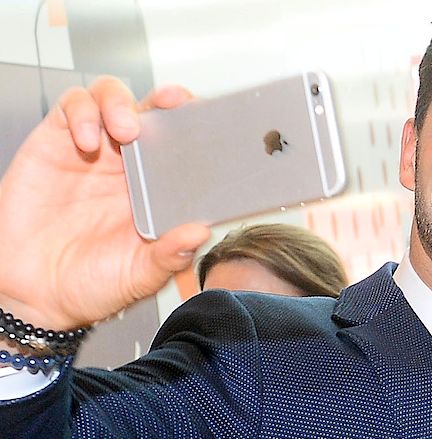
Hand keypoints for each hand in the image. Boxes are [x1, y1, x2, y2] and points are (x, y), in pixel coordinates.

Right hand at [0, 77, 210, 329]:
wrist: (34, 295)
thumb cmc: (91, 282)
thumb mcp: (140, 275)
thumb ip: (170, 255)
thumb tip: (200, 232)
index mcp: (156, 188)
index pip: (184, 143)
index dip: (197, 124)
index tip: (213, 118)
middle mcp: (127, 164)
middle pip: (153, 110)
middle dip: (168, 99)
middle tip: (176, 103)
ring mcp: (93, 150)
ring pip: (112, 98)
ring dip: (123, 103)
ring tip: (126, 130)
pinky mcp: (54, 143)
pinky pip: (71, 107)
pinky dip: (82, 113)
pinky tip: (87, 139)